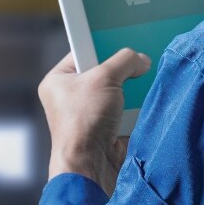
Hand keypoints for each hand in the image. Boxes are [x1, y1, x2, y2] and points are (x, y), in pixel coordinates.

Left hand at [39, 48, 151, 192]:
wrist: (91, 164)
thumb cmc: (84, 120)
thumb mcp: (105, 78)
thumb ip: (125, 61)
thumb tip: (141, 60)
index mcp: (58, 80)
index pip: (82, 52)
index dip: (101, 45)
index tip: (121, 39)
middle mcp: (69, 98)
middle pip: (101, 73)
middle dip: (120, 70)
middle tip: (137, 63)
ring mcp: (87, 115)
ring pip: (115, 93)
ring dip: (130, 91)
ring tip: (143, 83)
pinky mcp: (104, 130)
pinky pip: (123, 111)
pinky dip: (134, 109)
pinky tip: (145, 103)